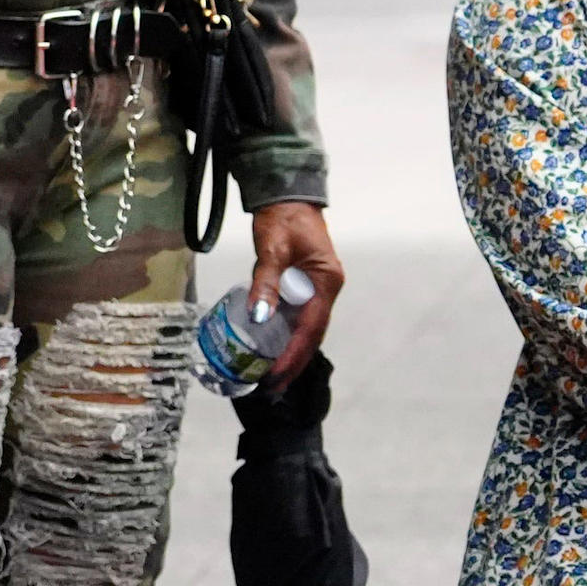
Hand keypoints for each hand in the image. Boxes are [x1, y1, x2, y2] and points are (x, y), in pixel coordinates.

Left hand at [248, 200, 345, 377]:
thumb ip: (266, 281)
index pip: (311, 328)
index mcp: (326, 282)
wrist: (287, 195)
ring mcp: (319, 289)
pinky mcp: (307, 287)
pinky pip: (300, 318)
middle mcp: (328, 290)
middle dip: (294, 363)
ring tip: (272, 379)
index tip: (276, 376)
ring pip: (307, 330)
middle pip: (312, 335)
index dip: (293, 355)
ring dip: (292, 354)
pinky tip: (273, 351)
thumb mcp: (272, 248)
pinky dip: (288, 337)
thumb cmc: (282, 218)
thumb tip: (258, 316)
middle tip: (273, 389)